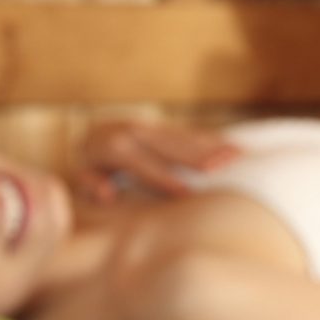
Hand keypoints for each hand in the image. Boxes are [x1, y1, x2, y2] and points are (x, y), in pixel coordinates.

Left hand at [76, 120, 239, 202]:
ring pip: (184, 136)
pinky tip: (234, 148)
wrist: (92, 135)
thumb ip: (90, 186)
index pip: (141, 163)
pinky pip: (191, 133)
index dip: (162, 178)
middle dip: (195, 156)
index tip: (184, 192)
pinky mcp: (165, 126)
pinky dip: (213, 141)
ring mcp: (151, 126)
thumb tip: (106, 193)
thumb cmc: (91, 168)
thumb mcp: (82, 177)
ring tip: (236, 156)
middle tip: (221, 168)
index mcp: (113, 147)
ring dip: (211, 146)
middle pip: (169, 146)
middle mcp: (134, 131)